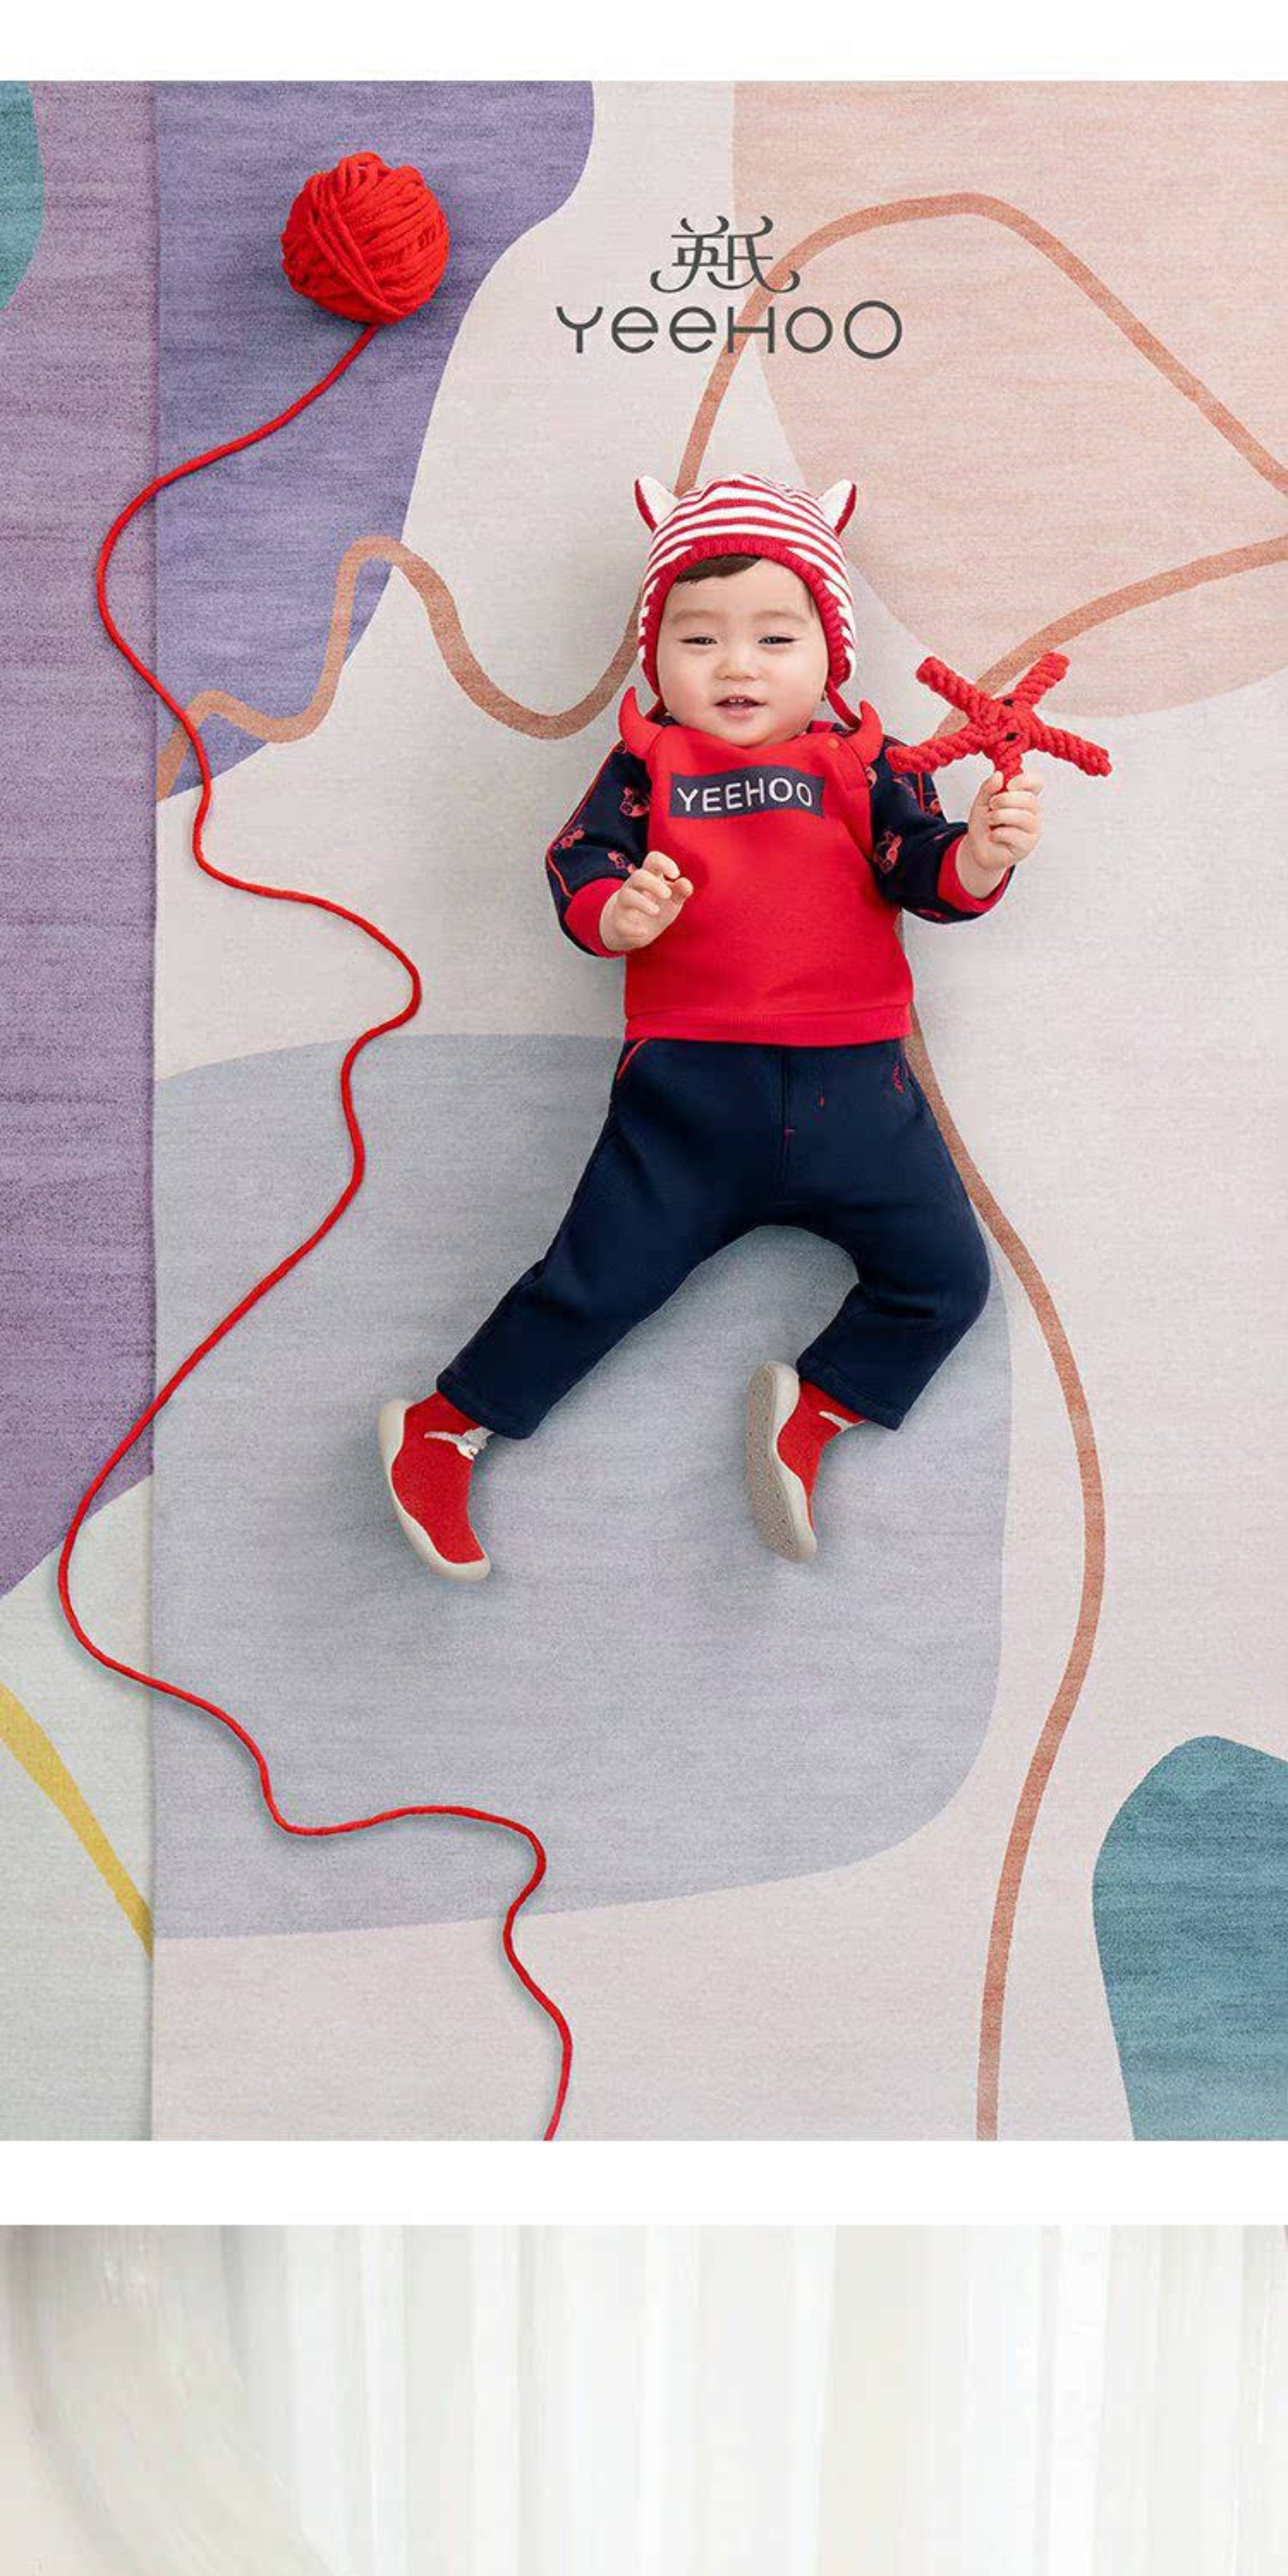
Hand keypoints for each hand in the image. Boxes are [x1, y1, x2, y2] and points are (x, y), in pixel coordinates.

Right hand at [600, 851, 693, 951]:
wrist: (635, 931)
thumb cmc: (658, 908)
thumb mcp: (673, 900)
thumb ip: (681, 891)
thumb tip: (685, 883)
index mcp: (649, 877)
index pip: (653, 860)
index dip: (664, 863)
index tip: (675, 875)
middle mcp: (634, 887)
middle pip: (638, 876)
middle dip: (653, 884)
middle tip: (667, 895)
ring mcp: (624, 904)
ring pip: (627, 896)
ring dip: (642, 903)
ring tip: (656, 911)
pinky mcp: (619, 923)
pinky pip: (623, 924)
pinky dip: (634, 929)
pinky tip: (645, 932)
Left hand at [963, 769, 1041, 883]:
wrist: (978, 850)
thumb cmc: (984, 826)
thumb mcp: (981, 802)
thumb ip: (988, 788)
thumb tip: (999, 775)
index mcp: (1024, 798)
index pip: (1037, 783)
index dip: (1025, 781)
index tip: (1009, 785)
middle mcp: (1032, 812)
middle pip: (1030, 799)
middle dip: (1006, 799)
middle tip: (992, 804)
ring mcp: (1032, 829)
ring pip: (1024, 817)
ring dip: (1001, 816)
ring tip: (990, 819)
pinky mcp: (1026, 845)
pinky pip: (1016, 835)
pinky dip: (999, 833)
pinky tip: (993, 835)